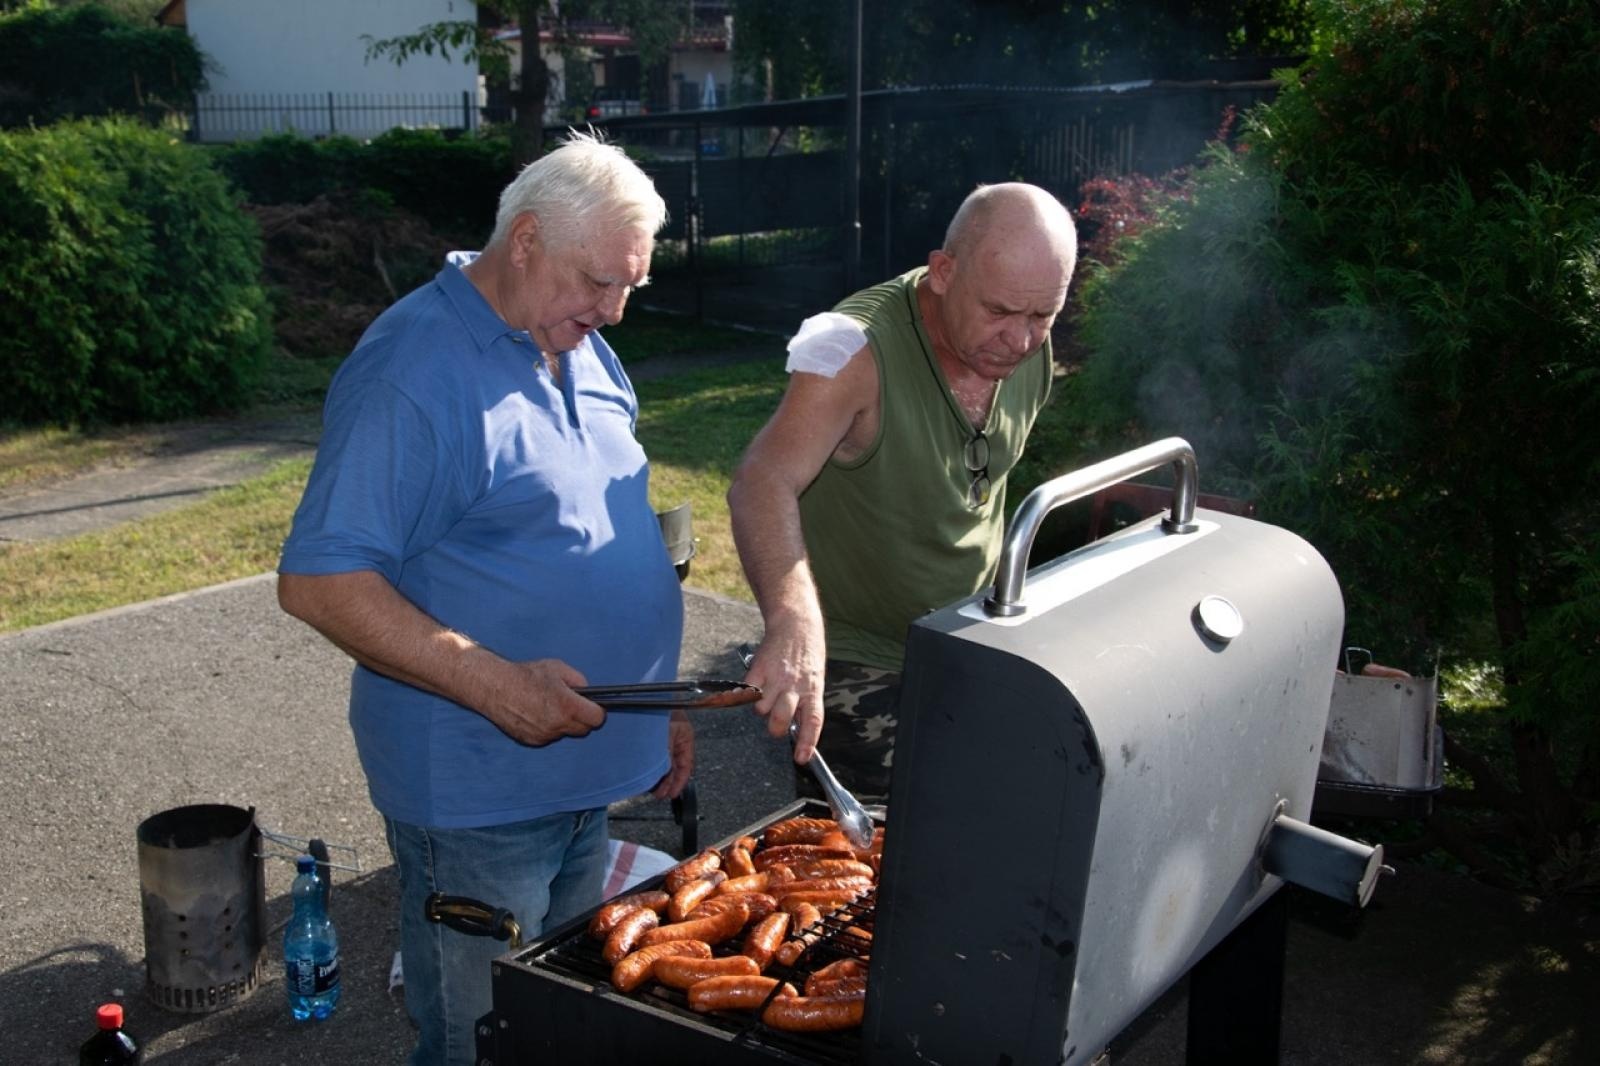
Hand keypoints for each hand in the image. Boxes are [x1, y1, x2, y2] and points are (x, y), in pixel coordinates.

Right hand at [480, 658, 603, 745]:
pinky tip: (537, 714)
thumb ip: (578, 680)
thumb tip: (588, 692)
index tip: (592, 705)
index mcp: (567, 706)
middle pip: (583, 730)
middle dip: (582, 718)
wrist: (494, 687)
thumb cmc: (526, 675)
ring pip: (565, 733)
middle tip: (571, 705)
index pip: (597, 719)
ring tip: (549, 706)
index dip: (597, 711)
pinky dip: (548, 728)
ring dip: (563, 723)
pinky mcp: (532, 741)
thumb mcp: (558, 668)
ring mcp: (544, 735)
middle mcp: (557, 725)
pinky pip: (549, 737)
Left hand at [651, 710, 694, 798]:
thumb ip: (668, 753)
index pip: (686, 765)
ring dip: (657, 775)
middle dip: (667, 782)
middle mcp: (675, 740)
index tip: (672, 794)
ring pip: (662, 762)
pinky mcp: (648, 739)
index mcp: (685, 738)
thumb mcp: (670, 732)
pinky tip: (645, 774)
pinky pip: (651, 756)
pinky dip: (649, 766)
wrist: (649, 694)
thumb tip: (665, 773)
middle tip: (659, 794)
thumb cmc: (664, 707)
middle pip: (673, 766)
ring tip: (651, 788)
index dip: (680, 781)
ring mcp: (662, 739)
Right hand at [743, 622, 824, 764]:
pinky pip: (748, 692)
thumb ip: (806, 702)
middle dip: (775, 728)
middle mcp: (795, 686)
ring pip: (760, 709)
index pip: (813, 721)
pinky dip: (749, 693)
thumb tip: (796, 727)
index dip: (806, 742)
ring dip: (762, 707)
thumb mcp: (815, 679)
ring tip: (768, 692)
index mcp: (813, 690)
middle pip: (780, 719)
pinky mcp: (758, 668)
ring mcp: (775, 677)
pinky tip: (757, 684)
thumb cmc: (808, 654)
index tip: (801, 759)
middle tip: (776, 722)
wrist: (796, 624)